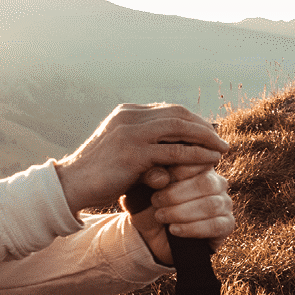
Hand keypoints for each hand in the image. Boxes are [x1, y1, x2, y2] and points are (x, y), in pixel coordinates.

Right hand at [53, 103, 228, 214]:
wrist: (72, 184)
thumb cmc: (99, 172)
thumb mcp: (121, 148)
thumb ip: (145, 143)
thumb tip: (174, 148)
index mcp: (125, 113)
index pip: (168, 110)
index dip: (192, 120)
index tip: (209, 132)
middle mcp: (128, 117)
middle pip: (177, 114)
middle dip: (203, 126)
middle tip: (220, 140)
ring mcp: (130, 133)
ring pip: (179, 128)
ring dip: (205, 138)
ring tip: (222, 149)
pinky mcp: (134, 153)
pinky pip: (175, 152)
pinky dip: (197, 155)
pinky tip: (210, 162)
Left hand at [127, 163, 236, 264]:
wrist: (151, 234)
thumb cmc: (147, 202)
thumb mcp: (140, 187)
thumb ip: (148, 176)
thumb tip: (162, 176)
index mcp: (198, 165)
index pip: (198, 160)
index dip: (176, 171)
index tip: (156, 181)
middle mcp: (216, 182)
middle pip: (206, 183)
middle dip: (176, 194)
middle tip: (155, 201)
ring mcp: (224, 203)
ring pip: (211, 205)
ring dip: (182, 212)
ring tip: (160, 216)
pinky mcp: (227, 224)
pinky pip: (216, 225)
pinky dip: (192, 228)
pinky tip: (174, 230)